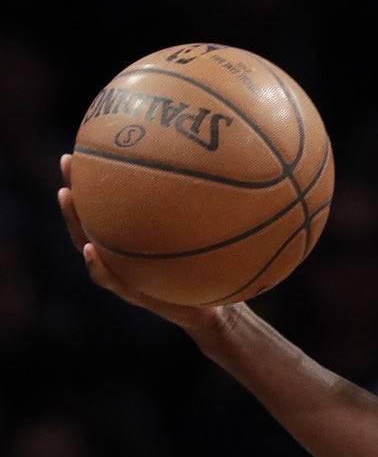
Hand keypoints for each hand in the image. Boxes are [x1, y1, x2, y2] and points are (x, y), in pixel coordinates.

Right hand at [58, 153, 226, 330]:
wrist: (214, 310)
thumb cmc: (211, 270)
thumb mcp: (213, 236)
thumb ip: (213, 209)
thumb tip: (232, 165)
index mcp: (136, 237)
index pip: (111, 205)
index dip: (97, 178)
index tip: (90, 145)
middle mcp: (123, 253)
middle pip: (90, 219)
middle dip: (77, 189)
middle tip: (67, 161)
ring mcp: (123, 273)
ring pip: (88, 246)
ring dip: (75, 221)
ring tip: (66, 196)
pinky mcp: (134, 295)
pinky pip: (111, 280)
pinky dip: (98, 266)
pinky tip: (91, 249)